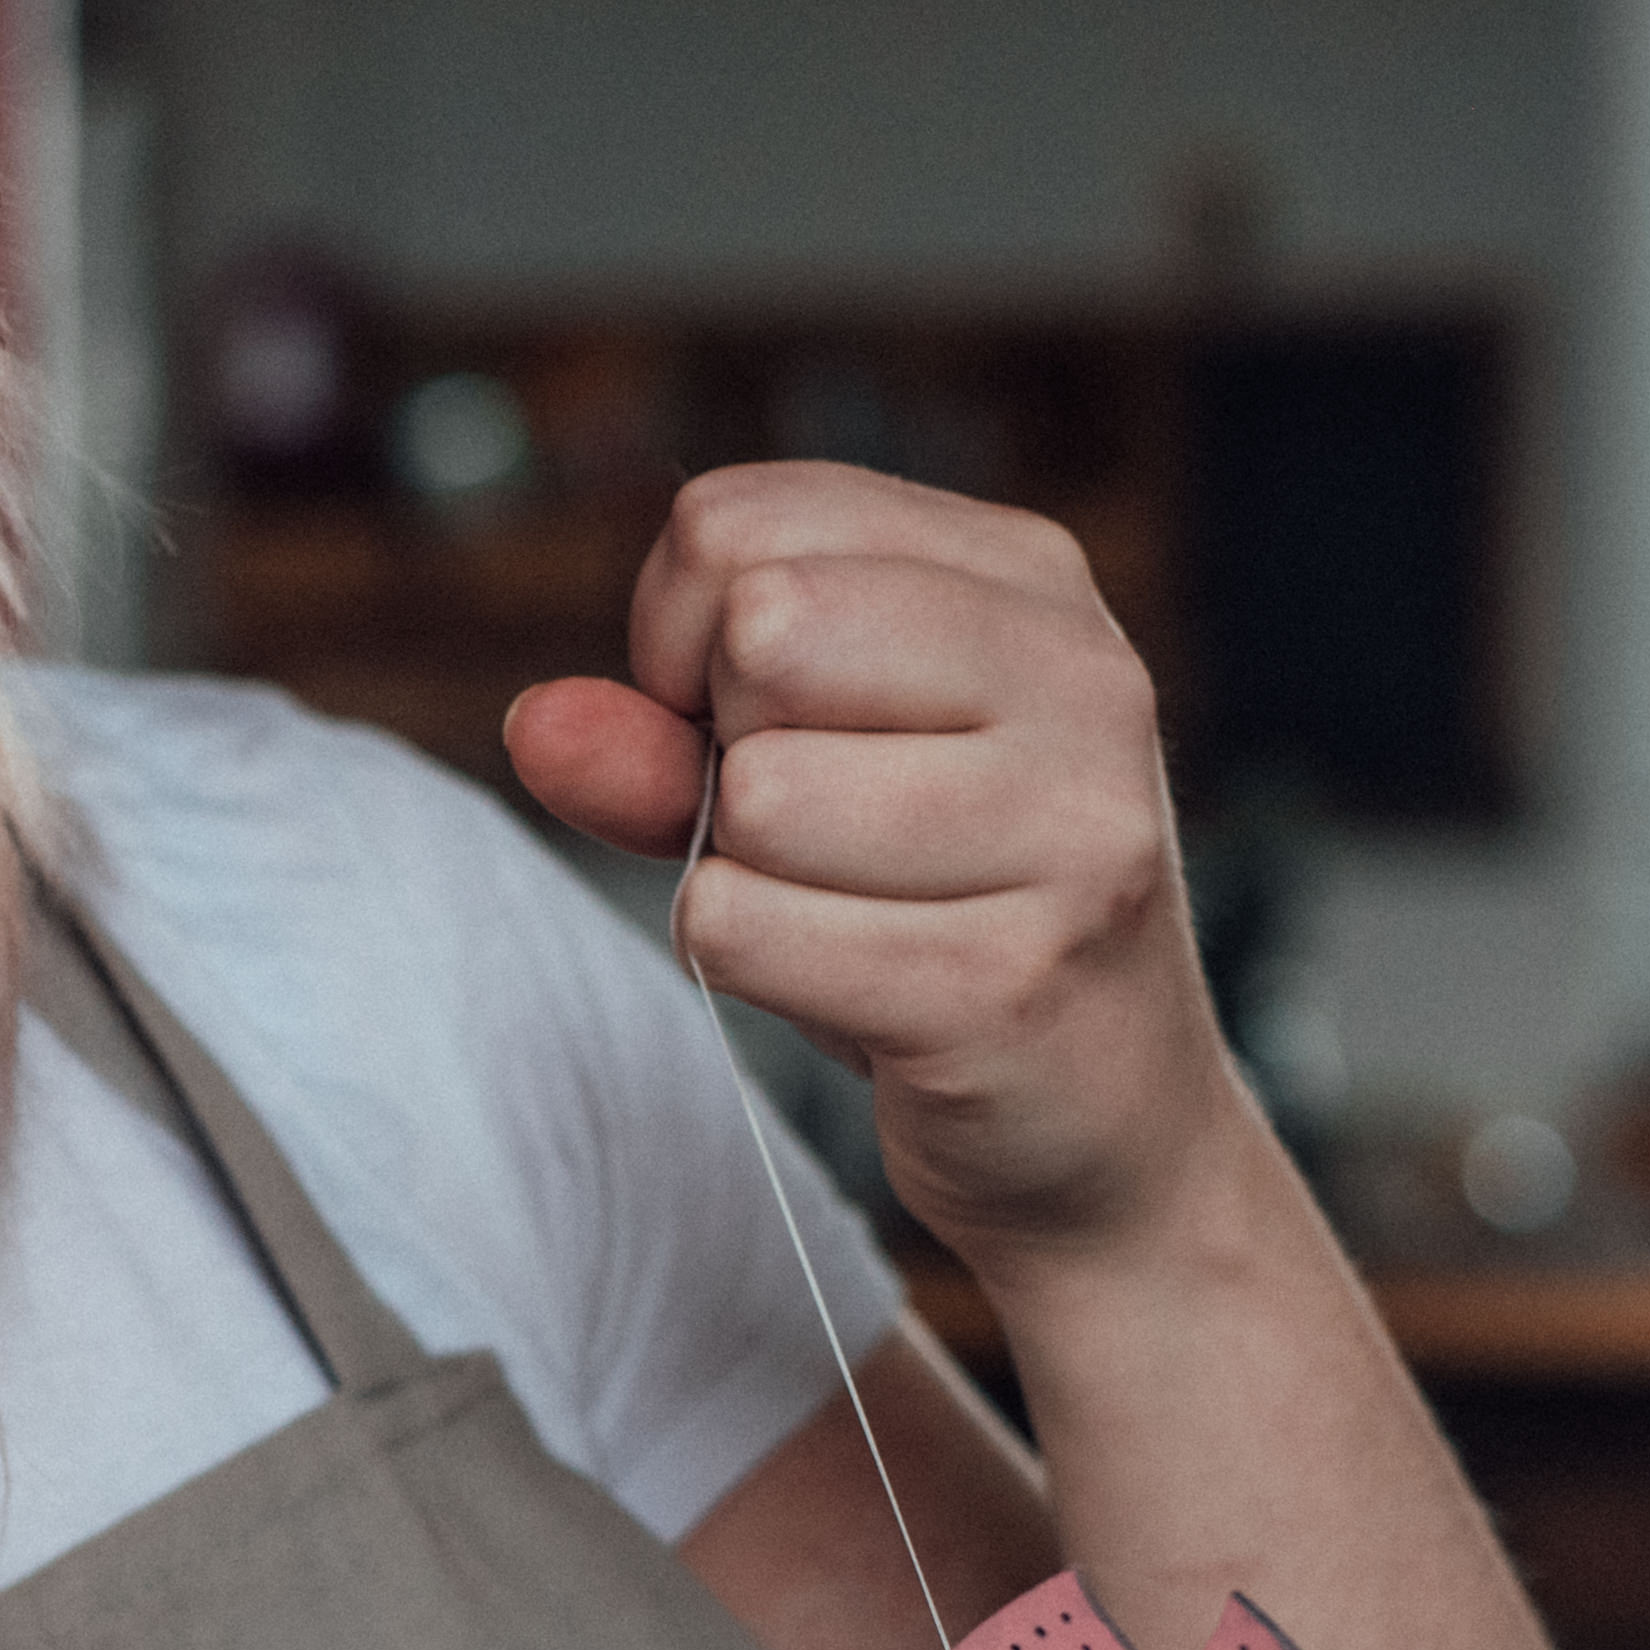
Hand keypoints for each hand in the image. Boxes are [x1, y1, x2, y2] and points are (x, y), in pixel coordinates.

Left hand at [502, 463, 1255, 1271]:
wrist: (1109, 1128)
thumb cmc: (941, 921)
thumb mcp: (806, 786)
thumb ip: (660, 739)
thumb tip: (540, 725)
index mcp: (1030, 581)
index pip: (740, 522)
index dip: (679, 638)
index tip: (745, 727)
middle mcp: (1080, 679)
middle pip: (762, 627)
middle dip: (724, 747)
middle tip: (810, 833)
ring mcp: (1068, 832)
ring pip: (756, 795)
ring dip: (745, 875)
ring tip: (853, 917)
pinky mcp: (1013, 982)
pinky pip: (749, 929)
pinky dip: (749, 967)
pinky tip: (856, 991)